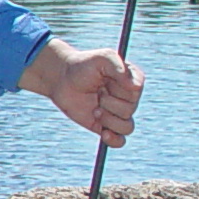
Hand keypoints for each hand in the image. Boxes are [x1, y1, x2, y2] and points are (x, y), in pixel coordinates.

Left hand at [21, 39, 144, 145]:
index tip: (107, 81)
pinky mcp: (106, 126)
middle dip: (111, 102)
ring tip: (95, 110)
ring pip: (127, 127)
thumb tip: (134, 87)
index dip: (120, 88)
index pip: (136, 91)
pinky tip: (104, 133)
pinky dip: (114, 140)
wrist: (62, 78)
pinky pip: (119, 141)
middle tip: (98, 94)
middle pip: (130, 109)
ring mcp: (117, 114)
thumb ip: (117, 65)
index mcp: (131, 81)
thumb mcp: (101, 58)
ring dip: (109, 120)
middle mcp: (128, 99)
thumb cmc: (83, 65)